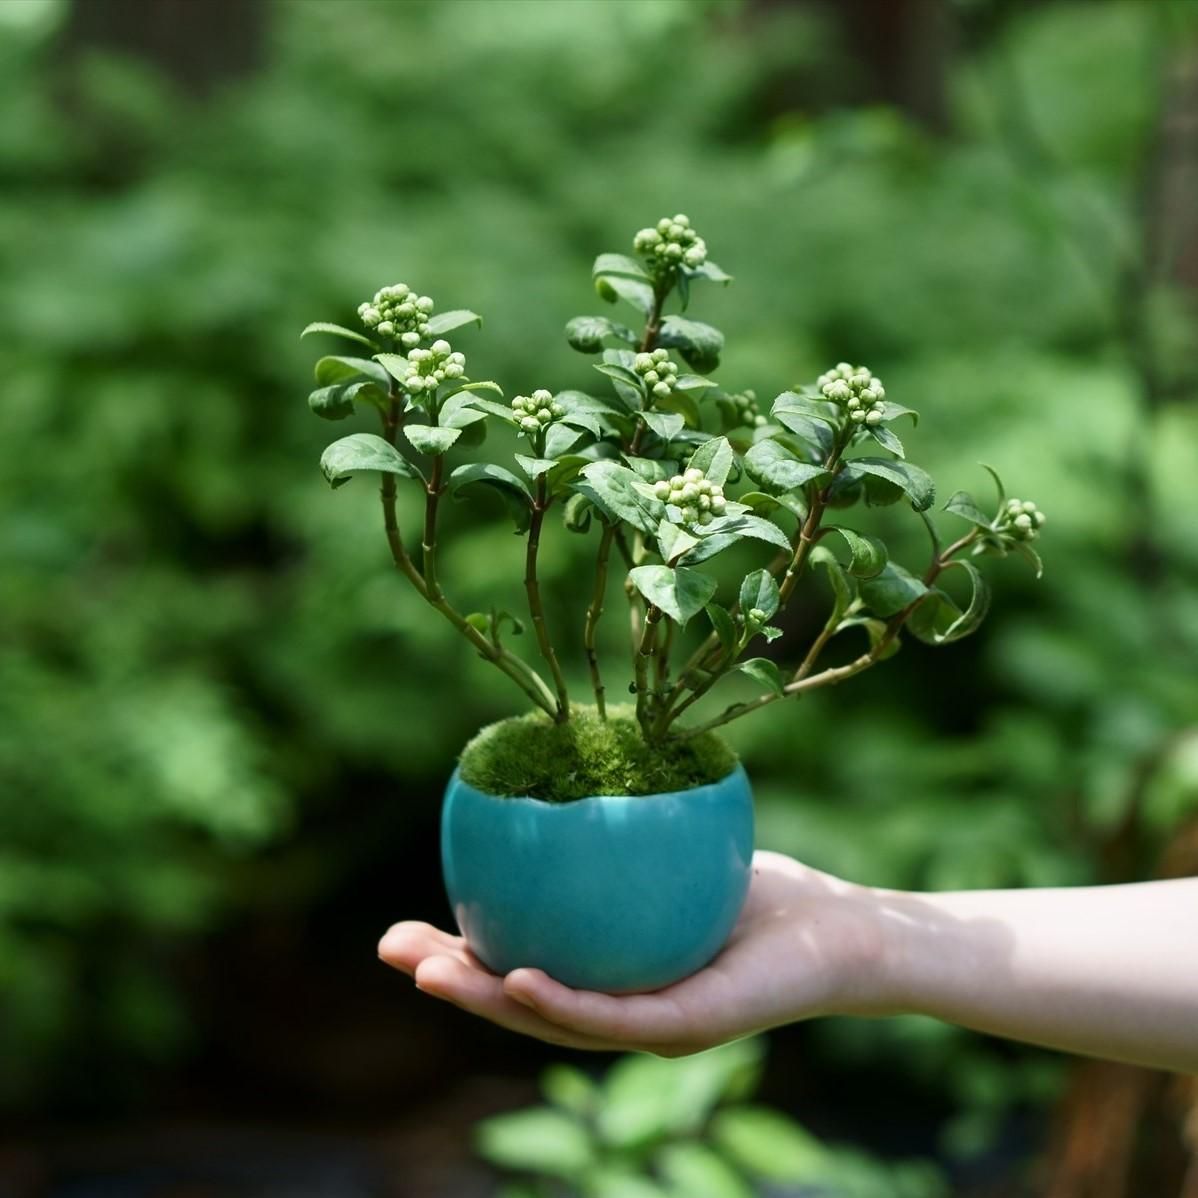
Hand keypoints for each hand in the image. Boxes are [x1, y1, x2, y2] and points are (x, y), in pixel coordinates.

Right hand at [378, 851, 890, 1056]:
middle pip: (518, 1004)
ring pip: (552, 1024)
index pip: (519, 966)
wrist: (844, 931)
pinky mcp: (689, 1030)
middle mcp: (620, 1012)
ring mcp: (651, 1029)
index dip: (458, 953)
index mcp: (607, 975)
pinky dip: (560, 1004)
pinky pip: (615, 1019)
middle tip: (390, 950)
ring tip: (430, 972)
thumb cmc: (754, 888)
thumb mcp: (669, 846)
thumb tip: (555, 763)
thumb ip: (614, 828)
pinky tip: (517, 978)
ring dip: (485, 1001)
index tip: (405, 923)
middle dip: (450, 983)